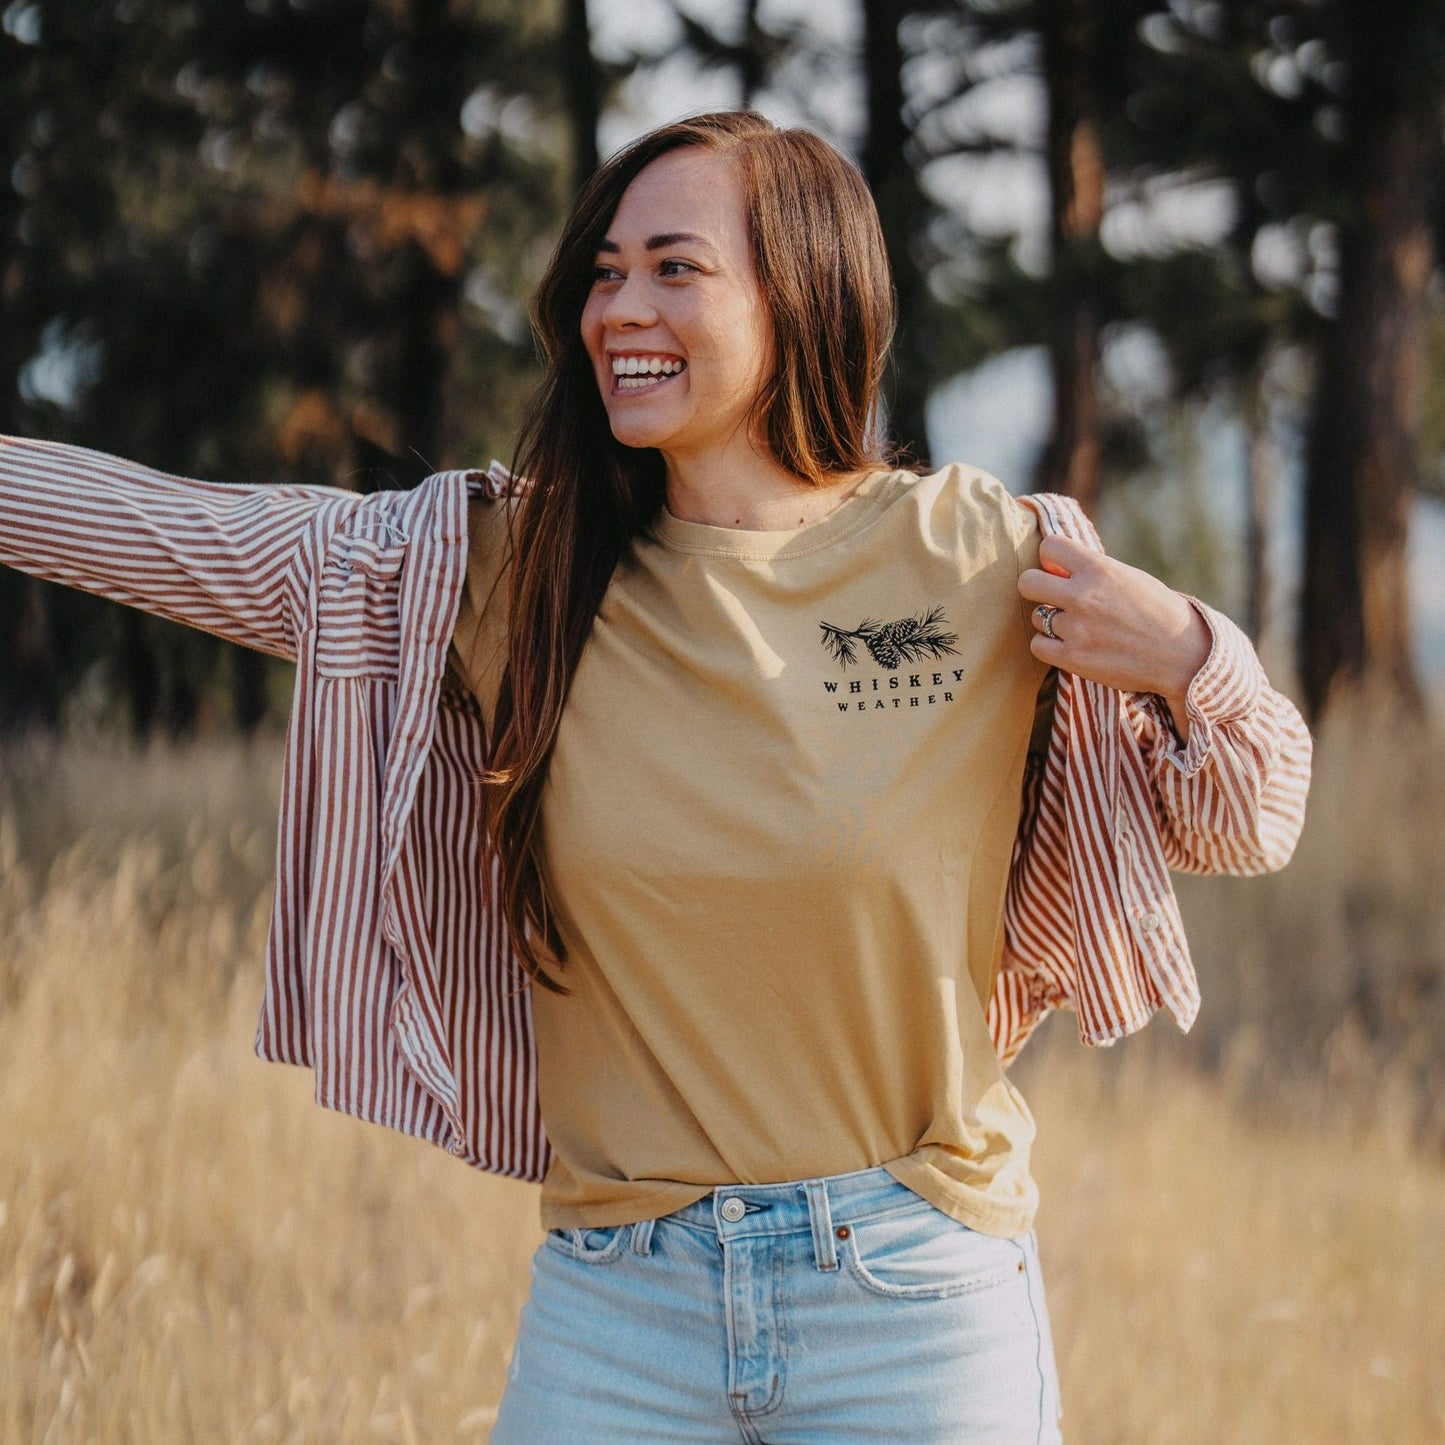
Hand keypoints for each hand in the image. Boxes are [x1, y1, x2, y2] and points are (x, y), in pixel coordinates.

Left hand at [1018, 535, 1212, 740]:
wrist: (1181, 654)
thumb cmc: (1157, 612)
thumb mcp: (1127, 577)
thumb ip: (1091, 571)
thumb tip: (1054, 566)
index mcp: (1099, 569)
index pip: (1050, 546)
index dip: (1052, 558)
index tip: (1060, 569)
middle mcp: (1083, 596)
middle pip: (1028, 582)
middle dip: (1037, 587)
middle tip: (1053, 597)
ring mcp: (1076, 629)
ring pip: (1036, 617)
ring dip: (1050, 621)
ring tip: (1078, 626)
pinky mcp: (1073, 658)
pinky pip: (1038, 646)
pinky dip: (1050, 646)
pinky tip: (1070, 645)